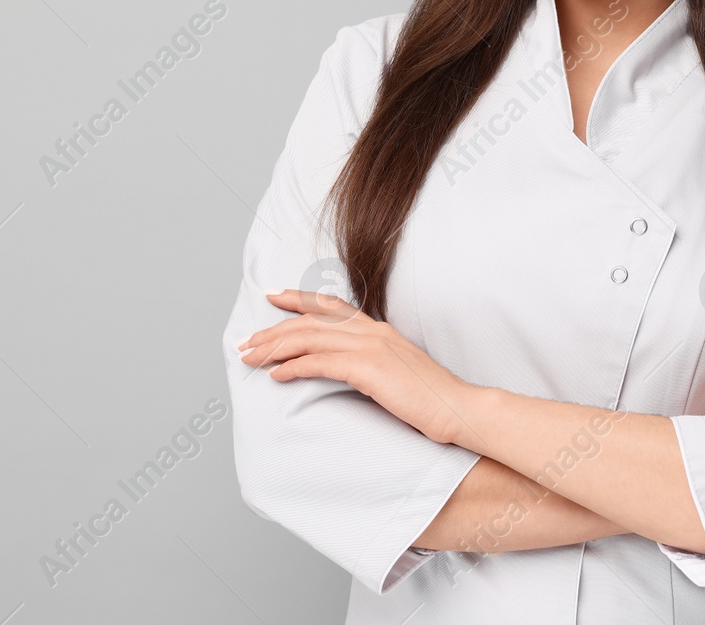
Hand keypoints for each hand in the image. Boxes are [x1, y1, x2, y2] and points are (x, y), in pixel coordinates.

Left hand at [236, 289, 471, 445]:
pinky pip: (319, 362)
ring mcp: (371, 347)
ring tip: (251, 358)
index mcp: (379, 329)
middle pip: (312, 320)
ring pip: (309, 338)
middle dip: (274, 329)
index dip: (298, 299)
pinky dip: (293, 367)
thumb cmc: (431, 399)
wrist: (458, 408)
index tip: (272, 296)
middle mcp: (372, 331)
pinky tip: (276, 376)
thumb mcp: (398, 371)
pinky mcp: (368, 368)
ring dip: (274, 348)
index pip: (331, 306)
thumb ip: (374, 363)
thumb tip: (350, 370)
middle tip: (247, 340)